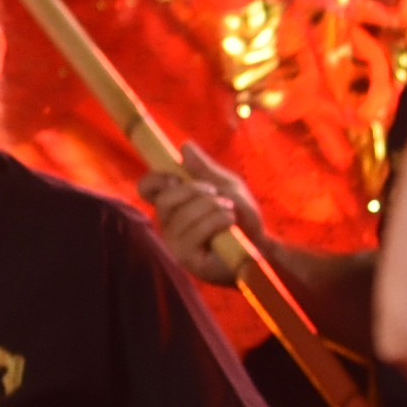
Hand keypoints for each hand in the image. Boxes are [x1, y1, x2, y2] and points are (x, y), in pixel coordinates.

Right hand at [145, 150, 259, 286]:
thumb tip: (185, 146)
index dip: (154, 179)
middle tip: (216, 192)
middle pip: (164, 200)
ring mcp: (176, 243)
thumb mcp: (226, 184)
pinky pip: (194, 234)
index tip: (176, 176)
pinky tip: (229, 220)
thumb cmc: (240, 215)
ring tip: (230, 209)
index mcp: (173, 203)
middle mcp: (169, 223)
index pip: (147, 189)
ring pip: (182, 216)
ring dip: (211, 206)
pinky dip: (215, 221)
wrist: (260, 243)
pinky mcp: (188, 259)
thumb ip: (205, 168)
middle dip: (192, 190)